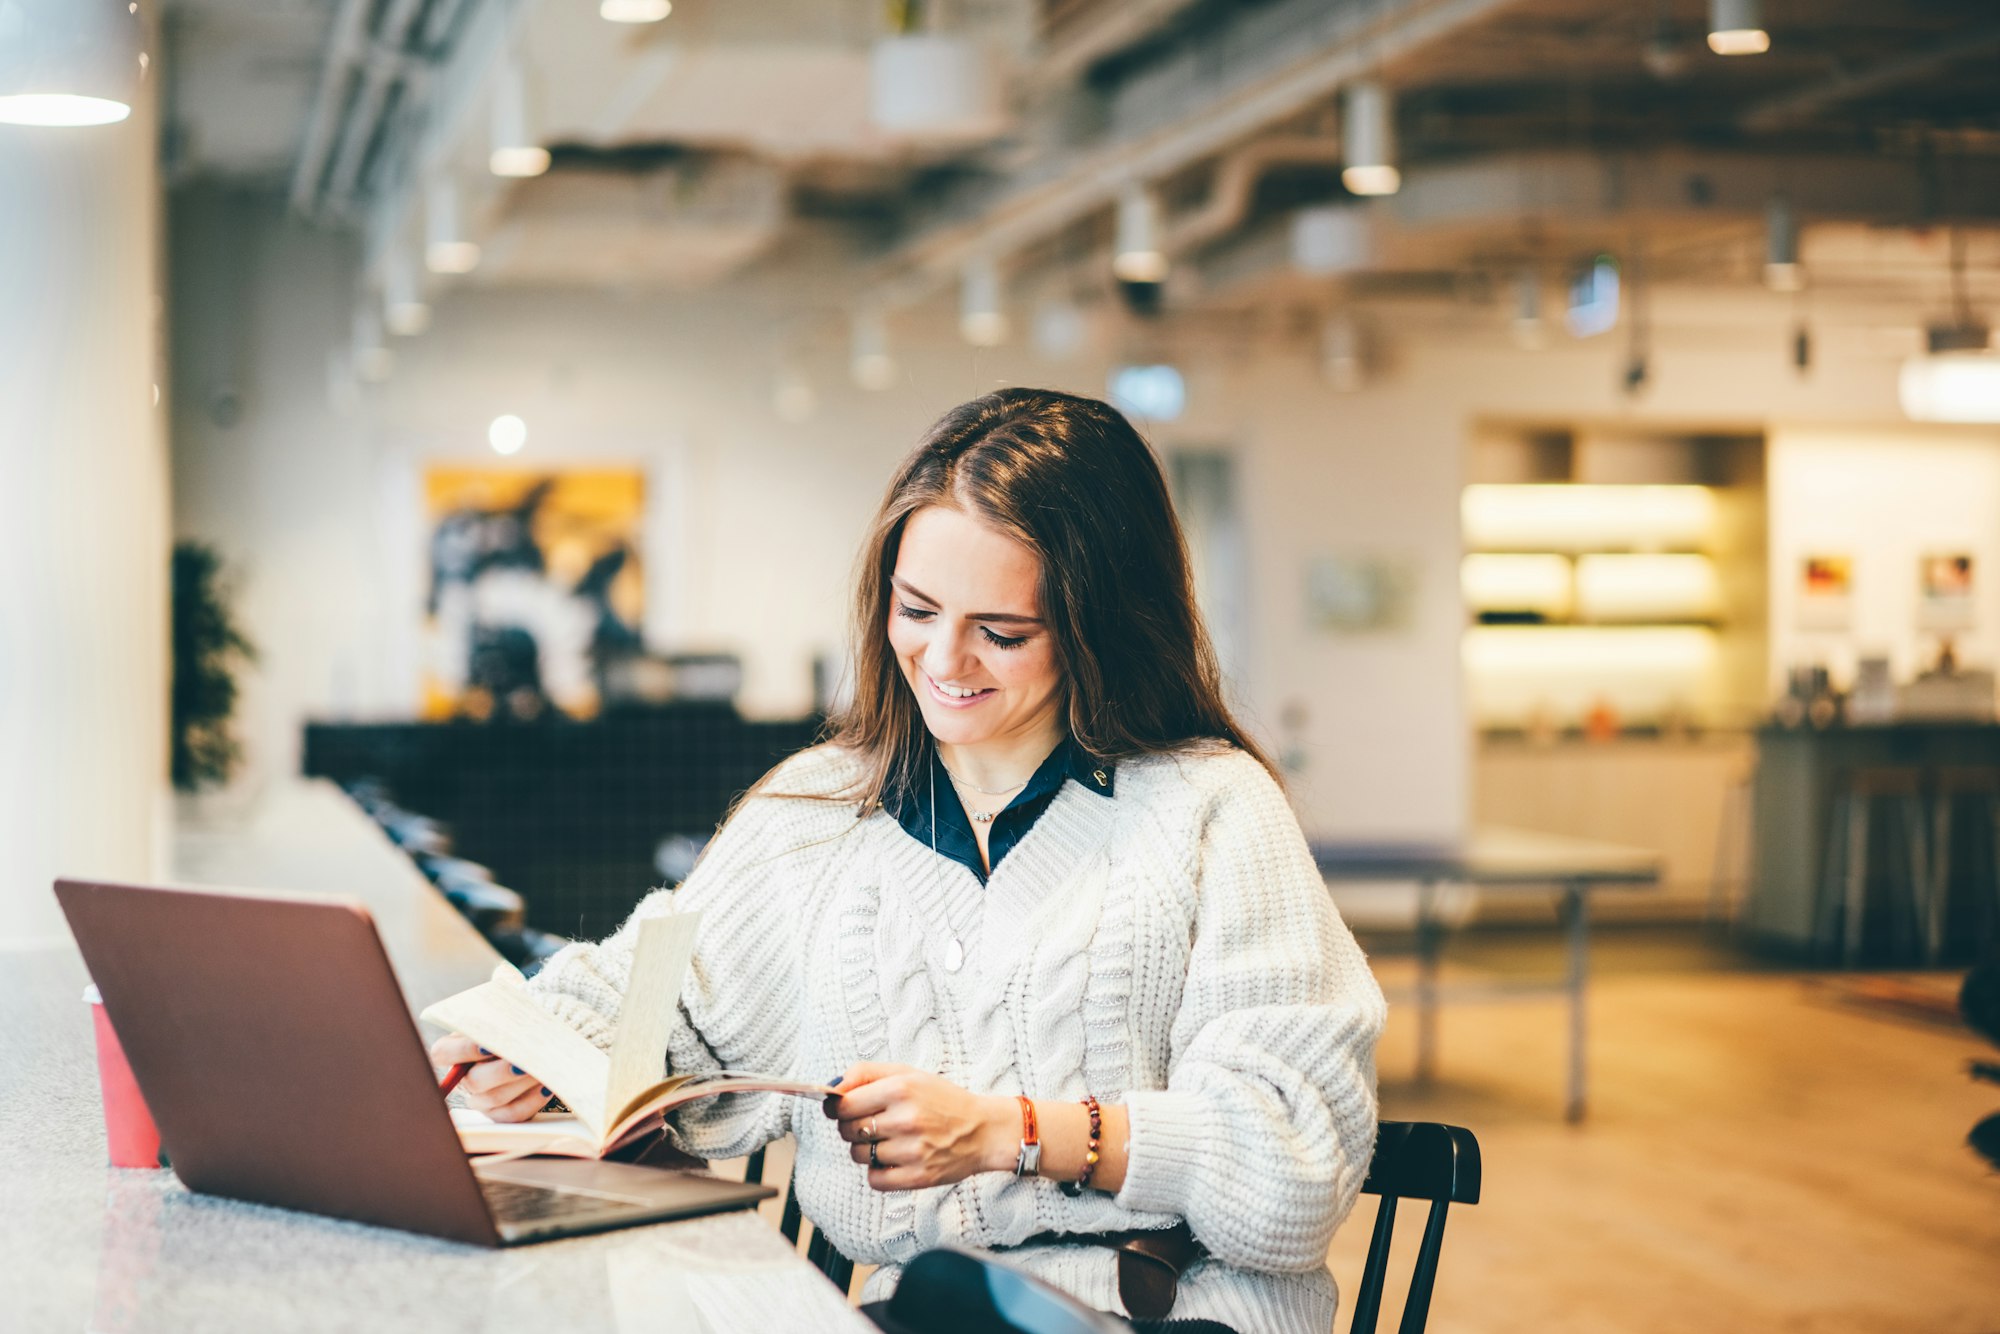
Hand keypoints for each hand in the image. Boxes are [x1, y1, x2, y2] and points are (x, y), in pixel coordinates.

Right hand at [429, 1033, 551, 1122]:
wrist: (535, 1043)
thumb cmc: (514, 1028)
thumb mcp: (502, 1019)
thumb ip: (497, 1023)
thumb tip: (506, 1028)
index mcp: (456, 1051)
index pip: (442, 1053)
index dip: (462, 1051)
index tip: (487, 1046)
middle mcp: (465, 1078)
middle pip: (474, 1081)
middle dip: (500, 1072)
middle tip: (521, 1063)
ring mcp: (481, 1099)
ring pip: (495, 1098)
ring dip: (520, 1084)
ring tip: (540, 1070)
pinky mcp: (501, 1113)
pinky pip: (513, 1114)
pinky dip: (531, 1100)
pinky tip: (546, 1086)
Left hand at [824, 1062, 1014, 1191]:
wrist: (983, 1131)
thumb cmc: (942, 1100)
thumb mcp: (909, 1074)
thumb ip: (867, 1073)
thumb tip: (832, 1088)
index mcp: (901, 1089)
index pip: (843, 1104)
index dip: (836, 1107)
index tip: (842, 1109)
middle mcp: (906, 1119)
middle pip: (847, 1130)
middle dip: (851, 1127)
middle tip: (872, 1123)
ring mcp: (912, 1151)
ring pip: (858, 1155)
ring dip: (866, 1149)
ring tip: (889, 1140)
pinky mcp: (917, 1177)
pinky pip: (874, 1179)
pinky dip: (878, 1171)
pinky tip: (894, 1159)